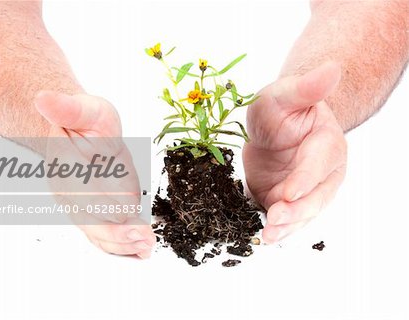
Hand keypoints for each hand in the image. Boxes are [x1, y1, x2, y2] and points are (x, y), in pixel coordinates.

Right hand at [35, 91, 154, 258]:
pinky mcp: (96, 213)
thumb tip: (43, 99)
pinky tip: (140, 251)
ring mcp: (83, 205)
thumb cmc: (83, 120)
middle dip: (117, 232)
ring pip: (99, 231)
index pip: (79, 189)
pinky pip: (105, 234)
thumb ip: (66, 107)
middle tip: (142, 238)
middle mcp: (71, 192)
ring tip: (146, 247)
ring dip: (122, 243)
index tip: (124, 214)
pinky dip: (122, 245)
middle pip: (90, 219)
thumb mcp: (82, 107)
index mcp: (66, 166)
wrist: (77, 134)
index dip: (100, 203)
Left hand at [243, 61, 346, 242]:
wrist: (276, 127)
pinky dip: (278, 229)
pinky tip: (265, 236)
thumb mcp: (283, 94)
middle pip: (315, 197)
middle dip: (296, 211)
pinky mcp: (291, 201)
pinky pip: (289, 219)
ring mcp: (308, 189)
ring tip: (268, 236)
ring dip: (287, 227)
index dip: (304, 180)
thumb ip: (305, 87)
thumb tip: (331, 68)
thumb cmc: (281, 108)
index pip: (318, 164)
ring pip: (304, 213)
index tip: (286, 193)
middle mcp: (323, 171)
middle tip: (275, 220)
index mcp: (326, 142)